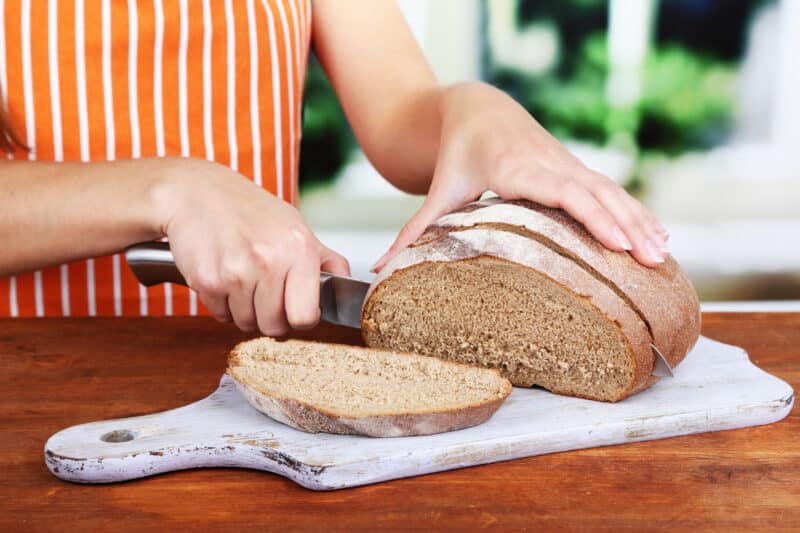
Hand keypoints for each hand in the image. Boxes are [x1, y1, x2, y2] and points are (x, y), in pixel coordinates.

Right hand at [155, 158, 349, 334]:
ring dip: (245, 310)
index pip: (306, 317)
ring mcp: (237, 272)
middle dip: (271, 317)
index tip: (295, 307)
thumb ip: (324, 258)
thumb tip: (347, 283)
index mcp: (299, 249)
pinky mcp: (207, 280)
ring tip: (243, 278)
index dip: (301, 317)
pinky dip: (222, 303)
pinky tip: (223, 275)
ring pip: (246, 323)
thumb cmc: (249, 209)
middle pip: (275, 327)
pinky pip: (220, 315)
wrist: (196, 191)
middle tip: (265, 293)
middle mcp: (270, 261)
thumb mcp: (294, 225)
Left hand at [372, 82, 668, 271]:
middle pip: (596, 194)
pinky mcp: (574, 168)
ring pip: (611, 192)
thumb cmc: (455, 155)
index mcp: (516, 169)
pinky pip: (612, 191)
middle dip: (627, 227)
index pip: (561, 192)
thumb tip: (380, 268)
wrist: (478, 110)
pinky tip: (659, 234)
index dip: (591, 215)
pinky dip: (636, 212)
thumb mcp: (437, 191)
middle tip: (653, 261)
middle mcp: (549, 164)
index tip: (616, 242)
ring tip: (665, 256)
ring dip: (640, 222)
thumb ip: (414, 230)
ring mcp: (566, 164)